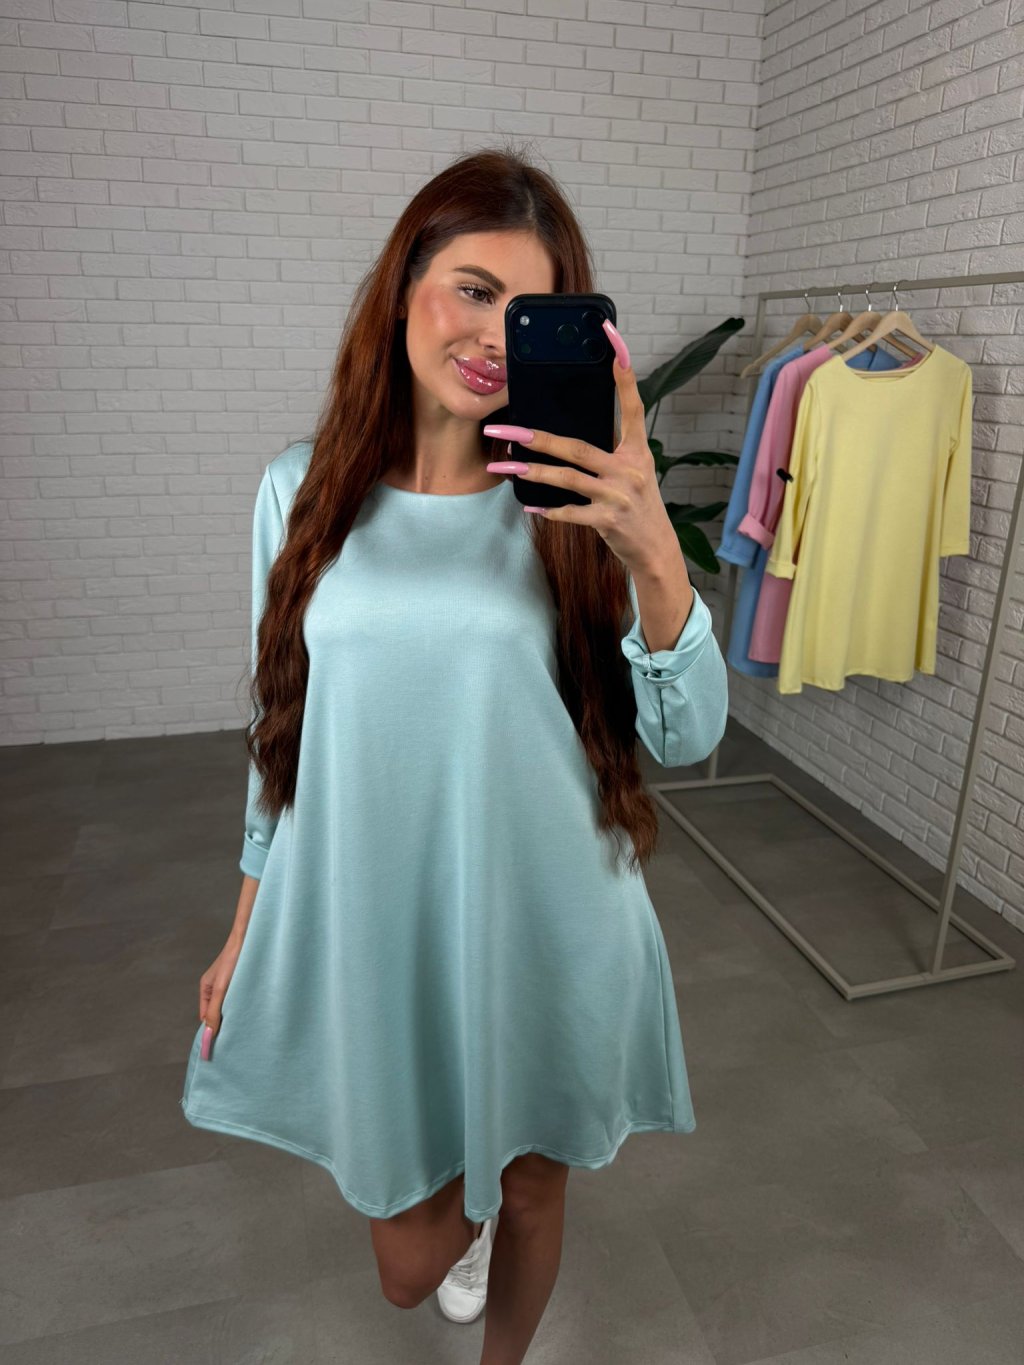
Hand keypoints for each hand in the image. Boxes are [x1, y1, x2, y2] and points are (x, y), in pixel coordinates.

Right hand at [197, 935, 243, 1059]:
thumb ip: (215, 1012)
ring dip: (238, 1015)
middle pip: (219, 1013)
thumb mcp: (222, 989)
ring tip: (247, 1027)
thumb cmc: (234, 959)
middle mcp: (218, 988)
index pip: (206, 1017)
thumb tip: (208, 1036)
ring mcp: (231, 985)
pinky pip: (243, 999)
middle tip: (236, 1039)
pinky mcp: (245, 982)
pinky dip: (246, 1006)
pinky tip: (255, 1013)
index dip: (212, 1030)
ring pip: (232, 1007)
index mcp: (206, 988)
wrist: (254, 936)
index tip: (221, 1045)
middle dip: (226, 1024)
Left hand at [483, 318, 678, 575]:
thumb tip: (569, 434)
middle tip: (503, 429)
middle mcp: (629, 468)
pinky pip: (571, 512)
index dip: (624, 374)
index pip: (630, 405)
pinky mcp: (608, 520)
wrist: (656, 549)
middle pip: (577, 446)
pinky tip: (530, 506)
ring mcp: (618, 495)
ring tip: (503, 468)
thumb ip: (610, 450)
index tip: (613, 340)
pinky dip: (550, 510)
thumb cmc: (639, 505)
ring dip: (532, 473)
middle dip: (536, 438)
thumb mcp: (633, 471)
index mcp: (637, 450)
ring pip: (567, 478)